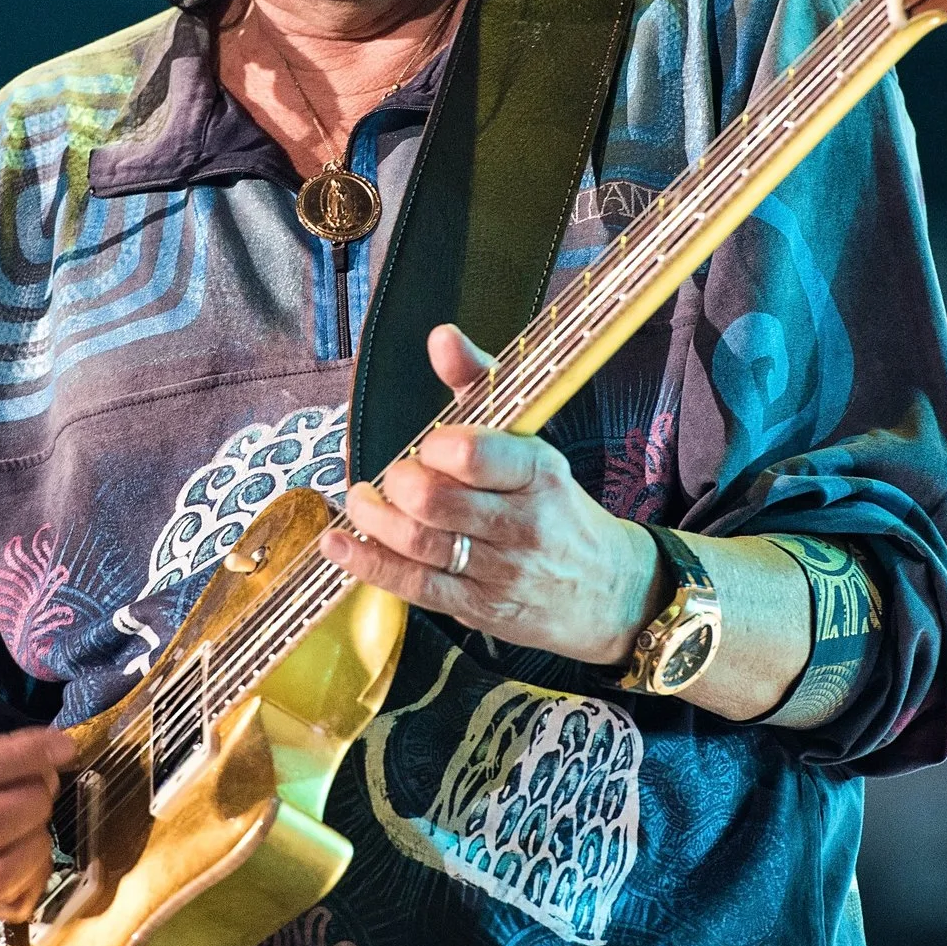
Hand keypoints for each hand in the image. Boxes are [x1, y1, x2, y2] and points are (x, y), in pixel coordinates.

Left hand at [318, 323, 664, 665]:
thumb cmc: (555, 506)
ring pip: (420, 545)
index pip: (475, 455)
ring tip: (360, 500)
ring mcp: (499, 571)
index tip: (428, 447)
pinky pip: (414, 586)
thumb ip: (481, 384)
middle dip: (397, 484)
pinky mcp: (478, 608)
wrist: (608, 590)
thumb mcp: (531, 441)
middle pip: (437, 502)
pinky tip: (338, 545)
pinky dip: (368, 563)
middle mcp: (521, 523)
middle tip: (388, 477)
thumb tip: (441, 337)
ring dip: (374, 520)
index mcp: (537, 471)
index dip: (436, 448)